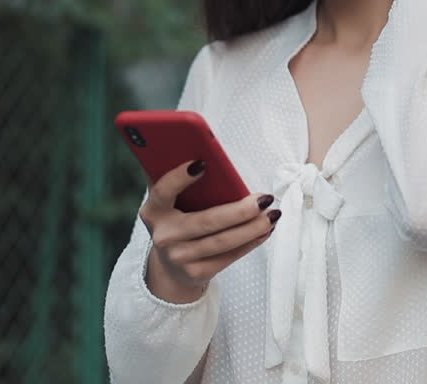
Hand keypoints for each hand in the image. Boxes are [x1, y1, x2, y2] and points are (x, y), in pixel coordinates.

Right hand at [139, 161, 279, 303]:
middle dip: (240, 211)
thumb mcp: (171, 202)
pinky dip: (251, 242)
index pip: (163, 191)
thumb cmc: (178, 221)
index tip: (203, 163)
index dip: (180, 178)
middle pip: (206, 221)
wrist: (170, 267)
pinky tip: (266, 230)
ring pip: (223, 241)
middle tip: (265, 199)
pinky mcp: (197, 273)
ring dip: (253, 227)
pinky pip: (230, 256)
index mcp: (153, 211)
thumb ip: (181, 181)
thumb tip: (207, 153)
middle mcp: (163, 236)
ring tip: (273, 214)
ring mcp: (179, 257)